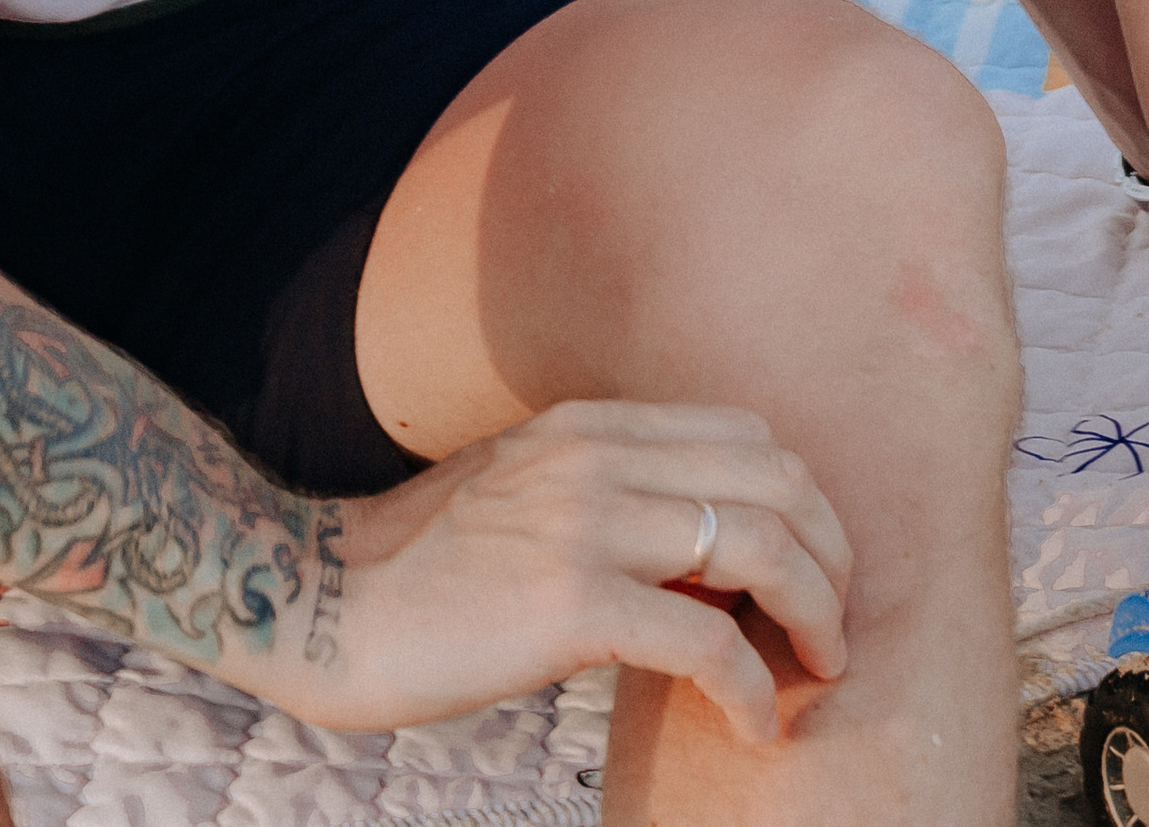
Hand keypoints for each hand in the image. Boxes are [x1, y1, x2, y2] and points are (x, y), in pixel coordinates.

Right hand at [307, 401, 852, 743]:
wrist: (314, 601)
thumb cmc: (421, 565)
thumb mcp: (530, 489)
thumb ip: (614, 493)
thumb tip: (710, 557)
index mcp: (598, 424)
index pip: (751, 437)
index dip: (804, 501)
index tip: (814, 564)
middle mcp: (603, 455)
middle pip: (778, 482)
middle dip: (831, 554)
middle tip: (835, 622)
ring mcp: (587, 522)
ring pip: (759, 547)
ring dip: (814, 612)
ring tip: (820, 667)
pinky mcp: (568, 603)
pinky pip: (705, 640)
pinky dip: (751, 687)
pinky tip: (757, 725)